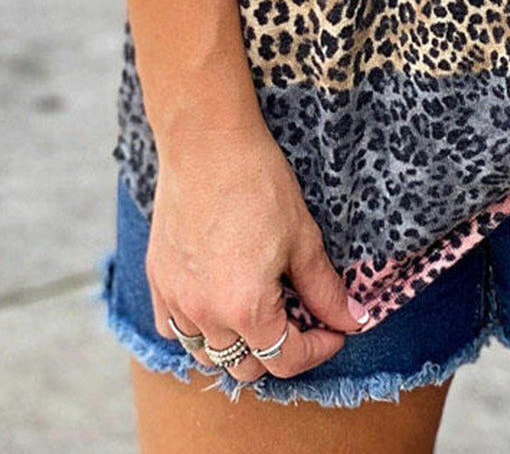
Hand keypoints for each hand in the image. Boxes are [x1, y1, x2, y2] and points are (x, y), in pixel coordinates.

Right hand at [147, 121, 369, 384]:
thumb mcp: (303, 237)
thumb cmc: (258, 183)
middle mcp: (205, 314)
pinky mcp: (157, 280)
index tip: (334, 330)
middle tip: (301, 319)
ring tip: (260, 314)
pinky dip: (197, 330)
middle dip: (280, 349)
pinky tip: (217, 304)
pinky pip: (173, 329)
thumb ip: (324, 289)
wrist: (208, 143)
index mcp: (246, 308)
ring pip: (207, 354)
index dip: (318, 349)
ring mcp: (176, 300)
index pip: (285, 359)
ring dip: (237, 346)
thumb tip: (352, 319)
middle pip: (245, 366)